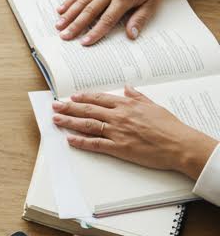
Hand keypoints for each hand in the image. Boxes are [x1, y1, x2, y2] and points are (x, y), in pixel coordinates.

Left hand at [51, 86, 217, 178]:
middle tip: (55, 106)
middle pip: (88, 110)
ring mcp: (117, 132)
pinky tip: (70, 139)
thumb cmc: (170, 126)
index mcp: (127, 105)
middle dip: (69, 108)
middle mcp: (119, 117)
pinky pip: (95, 144)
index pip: (99, 99)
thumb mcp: (153, 106)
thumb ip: (138, 97)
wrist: (179, 145)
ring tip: (56, 120)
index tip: (72, 97)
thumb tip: (127, 87)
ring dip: (70, 122)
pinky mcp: (119, 148)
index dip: (83, 98)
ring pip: (87, 125)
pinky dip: (81, 141)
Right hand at [55, 0, 198, 43]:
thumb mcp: (153, 3)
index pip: (107, 19)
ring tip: (59, 25)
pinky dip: (70, 0)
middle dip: (75, 25)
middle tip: (64, 36)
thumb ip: (140, 19)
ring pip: (82, 1)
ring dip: (69, 14)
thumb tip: (131, 35)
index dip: (95, 32)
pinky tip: (61, 8)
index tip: (85, 42)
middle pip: (89, 11)